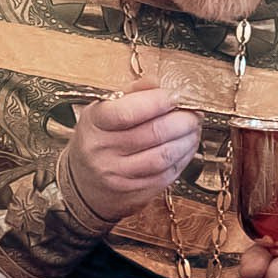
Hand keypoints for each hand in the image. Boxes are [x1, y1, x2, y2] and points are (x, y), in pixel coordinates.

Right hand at [62, 85, 201, 226]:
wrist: (83, 183)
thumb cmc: (98, 139)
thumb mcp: (103, 110)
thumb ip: (131, 94)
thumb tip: (156, 83)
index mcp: (94, 124)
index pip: (127, 112)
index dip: (158, 101)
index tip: (176, 96)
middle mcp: (103, 151)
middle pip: (153, 134)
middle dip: (182, 120)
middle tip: (194, 113)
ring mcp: (118, 175)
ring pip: (164, 156)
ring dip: (187, 140)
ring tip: (193, 129)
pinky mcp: (134, 193)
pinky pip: (167, 175)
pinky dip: (183, 159)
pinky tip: (186, 147)